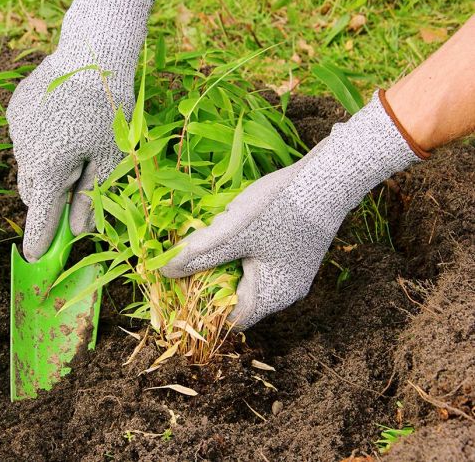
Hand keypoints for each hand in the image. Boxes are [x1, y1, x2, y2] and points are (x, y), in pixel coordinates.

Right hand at [5, 0, 153, 261]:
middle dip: (48, 200)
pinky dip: (38, 143)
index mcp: (50, 169)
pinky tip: (60, 125)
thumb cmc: (108, 111)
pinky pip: (24, 140)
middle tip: (71, 191)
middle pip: (32, 192)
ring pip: (27, 165)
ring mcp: (16, 130)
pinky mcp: (15, 112)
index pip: (40, 216)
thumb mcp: (108, 159)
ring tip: (71, 147)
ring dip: (44, 170)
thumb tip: (77, 232)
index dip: (39, 240)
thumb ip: (89, 198)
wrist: (91, 56)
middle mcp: (26, 152)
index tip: (34, 258)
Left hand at [161, 91, 421, 328]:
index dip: (202, 307)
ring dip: (225, 261)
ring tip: (211, 238)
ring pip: (246, 276)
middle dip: (211, 279)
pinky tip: (233, 227)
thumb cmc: (279, 209)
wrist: (329, 176)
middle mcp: (284, 292)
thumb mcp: (231, 233)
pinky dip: (241, 250)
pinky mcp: (295, 252)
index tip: (181, 288)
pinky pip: (258, 261)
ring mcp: (292, 273)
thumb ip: (198, 254)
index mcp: (271, 297)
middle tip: (190, 259)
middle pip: (236, 297)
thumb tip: (165, 271)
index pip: (229, 319)